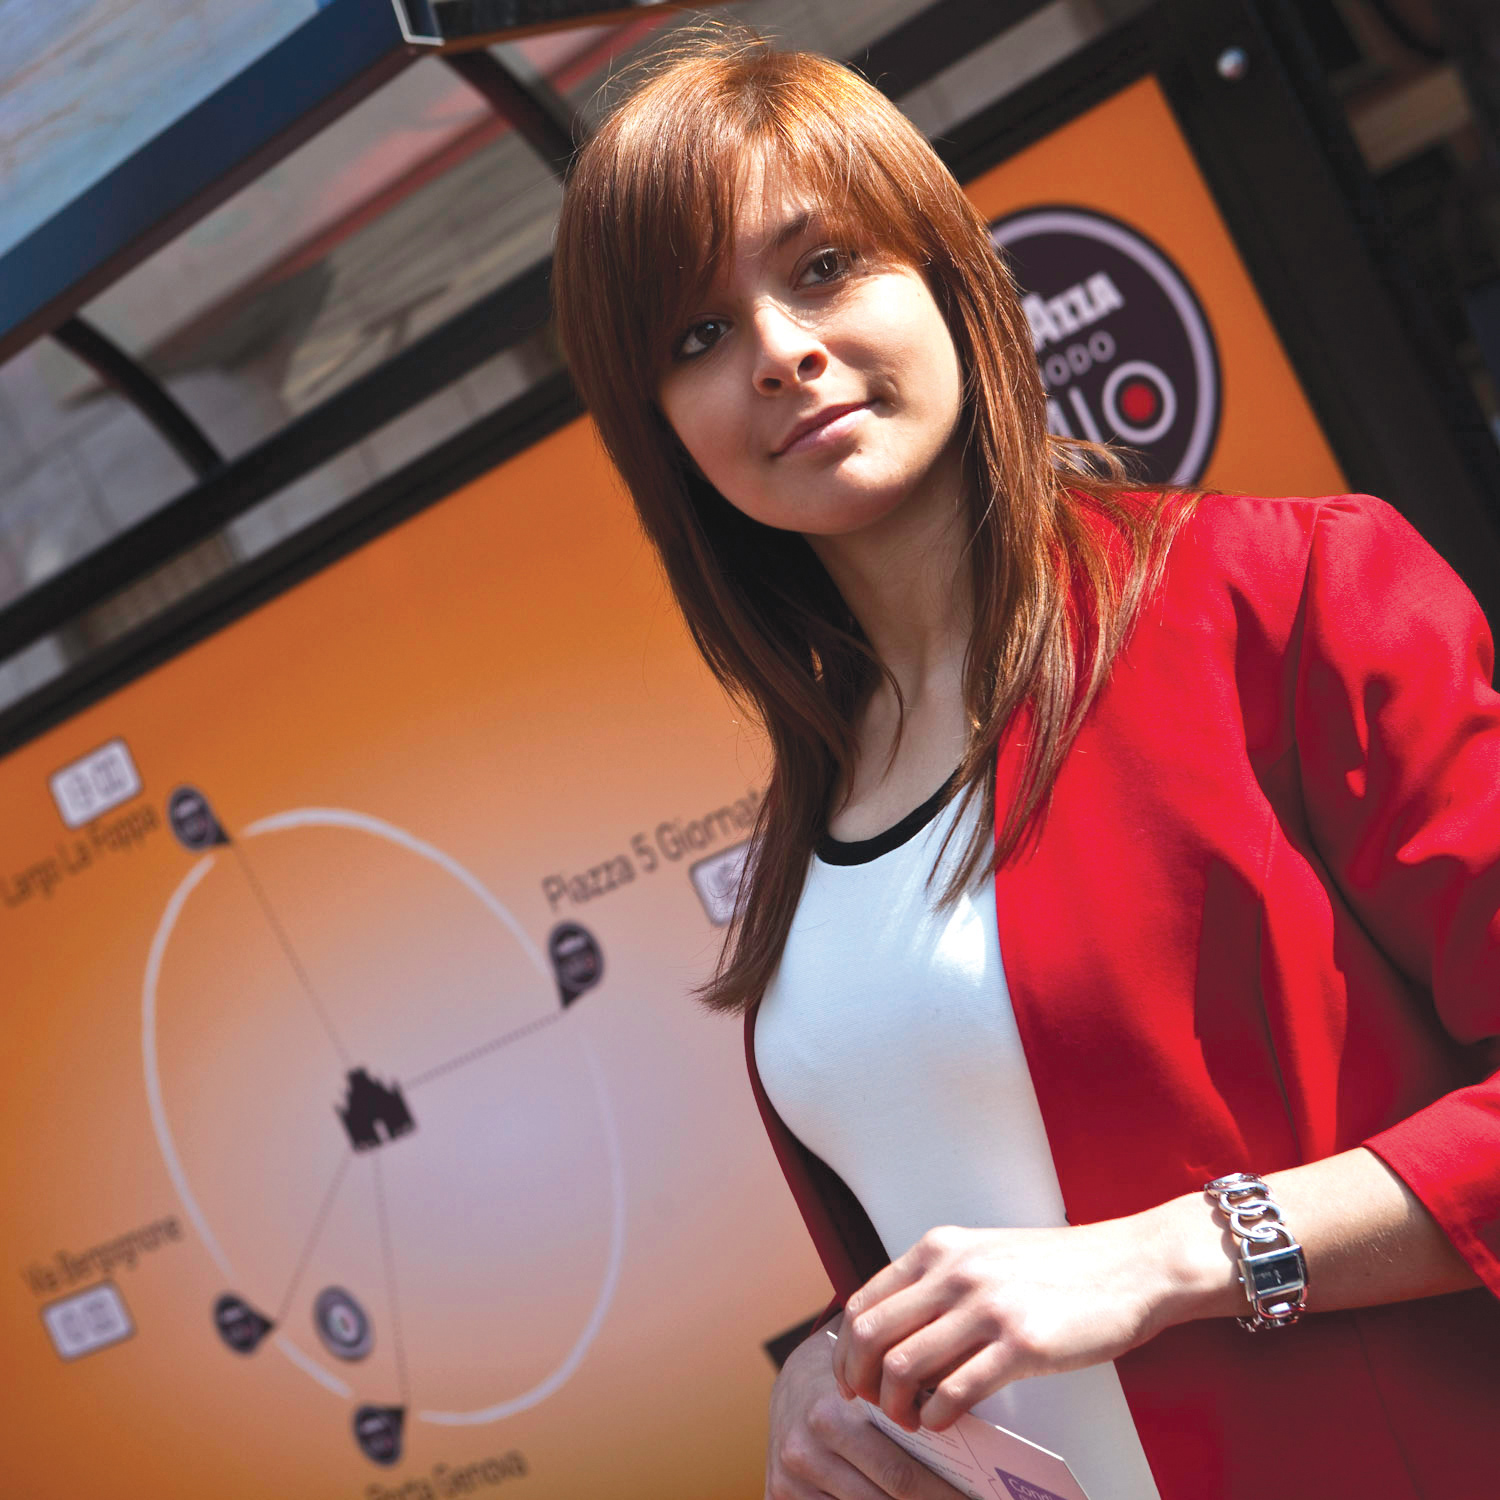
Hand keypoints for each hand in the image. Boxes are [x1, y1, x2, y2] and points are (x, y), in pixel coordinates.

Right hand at [767, 1318, 970, 1499]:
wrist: (793, 1381)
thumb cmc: (851, 1377)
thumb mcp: (875, 1375)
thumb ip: (910, 1403)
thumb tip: (968, 1440)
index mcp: (832, 1417)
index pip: (900, 1475)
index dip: (943, 1495)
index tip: (976, 1498)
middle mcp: (805, 1451)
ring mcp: (790, 1479)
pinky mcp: (780, 1495)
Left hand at [833, 1218, 1187, 1432]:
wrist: (1133, 1265)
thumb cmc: (1060, 1267)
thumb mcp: (984, 1254)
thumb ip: (939, 1282)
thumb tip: (894, 1331)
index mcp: (939, 1248)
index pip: (863, 1303)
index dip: (846, 1350)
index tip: (851, 1379)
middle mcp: (954, 1272)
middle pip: (870, 1337)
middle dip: (860, 1383)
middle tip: (872, 1408)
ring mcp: (987, 1307)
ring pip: (903, 1367)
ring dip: (897, 1408)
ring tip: (912, 1421)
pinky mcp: (1022, 1345)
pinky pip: (955, 1391)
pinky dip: (938, 1417)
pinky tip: (944, 1423)